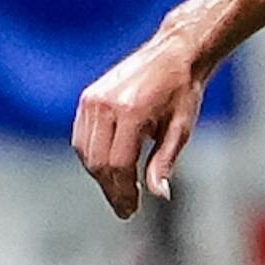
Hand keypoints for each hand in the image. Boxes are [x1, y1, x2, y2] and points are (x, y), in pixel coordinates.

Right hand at [73, 32, 205, 218]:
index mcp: (130, 112)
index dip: (124, 191)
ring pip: (85, 152)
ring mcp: (92, 99)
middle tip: (126, 207)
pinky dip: (91, 156)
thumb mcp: (181, 129)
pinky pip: (81, 137)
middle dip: (110, 188)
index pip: (118, 164)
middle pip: (97, 162)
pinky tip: (109, 168)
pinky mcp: (87, 97)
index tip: (131, 209)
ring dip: (100, 175)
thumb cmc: (183, 91)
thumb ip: (164, 162)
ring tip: (120, 190)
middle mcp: (105, 105)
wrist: (173, 54)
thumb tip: (159, 195)